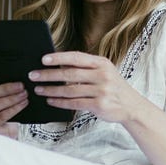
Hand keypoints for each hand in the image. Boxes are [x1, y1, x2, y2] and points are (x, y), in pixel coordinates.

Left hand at [28, 51, 144, 122]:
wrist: (132, 106)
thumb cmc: (114, 87)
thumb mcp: (104, 72)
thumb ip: (85, 69)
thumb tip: (59, 66)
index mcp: (102, 63)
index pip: (77, 57)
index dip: (59, 58)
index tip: (43, 59)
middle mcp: (102, 75)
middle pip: (70, 74)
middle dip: (48, 75)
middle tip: (33, 76)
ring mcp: (101, 90)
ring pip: (70, 90)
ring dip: (51, 90)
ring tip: (39, 90)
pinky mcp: (99, 105)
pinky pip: (74, 103)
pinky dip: (60, 102)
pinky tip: (51, 101)